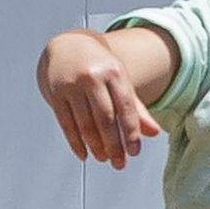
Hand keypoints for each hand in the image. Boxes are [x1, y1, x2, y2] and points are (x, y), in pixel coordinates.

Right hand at [37, 31, 159, 167]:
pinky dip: (75, 142)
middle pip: (104, 118)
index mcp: (114, 72)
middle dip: (113, 144)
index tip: (134, 151)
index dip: (131, 132)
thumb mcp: (120, 81)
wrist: (68, 45)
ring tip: (103, 158)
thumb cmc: (98, 67)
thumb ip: (136, 108)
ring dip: (95, 146)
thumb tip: (153, 133)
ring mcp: (71, 84)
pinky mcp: (55, 93)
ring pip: (85, 123)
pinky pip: (66, 123)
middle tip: (119, 162)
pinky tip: (84, 153)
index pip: (125, 106)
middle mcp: (92, 76)